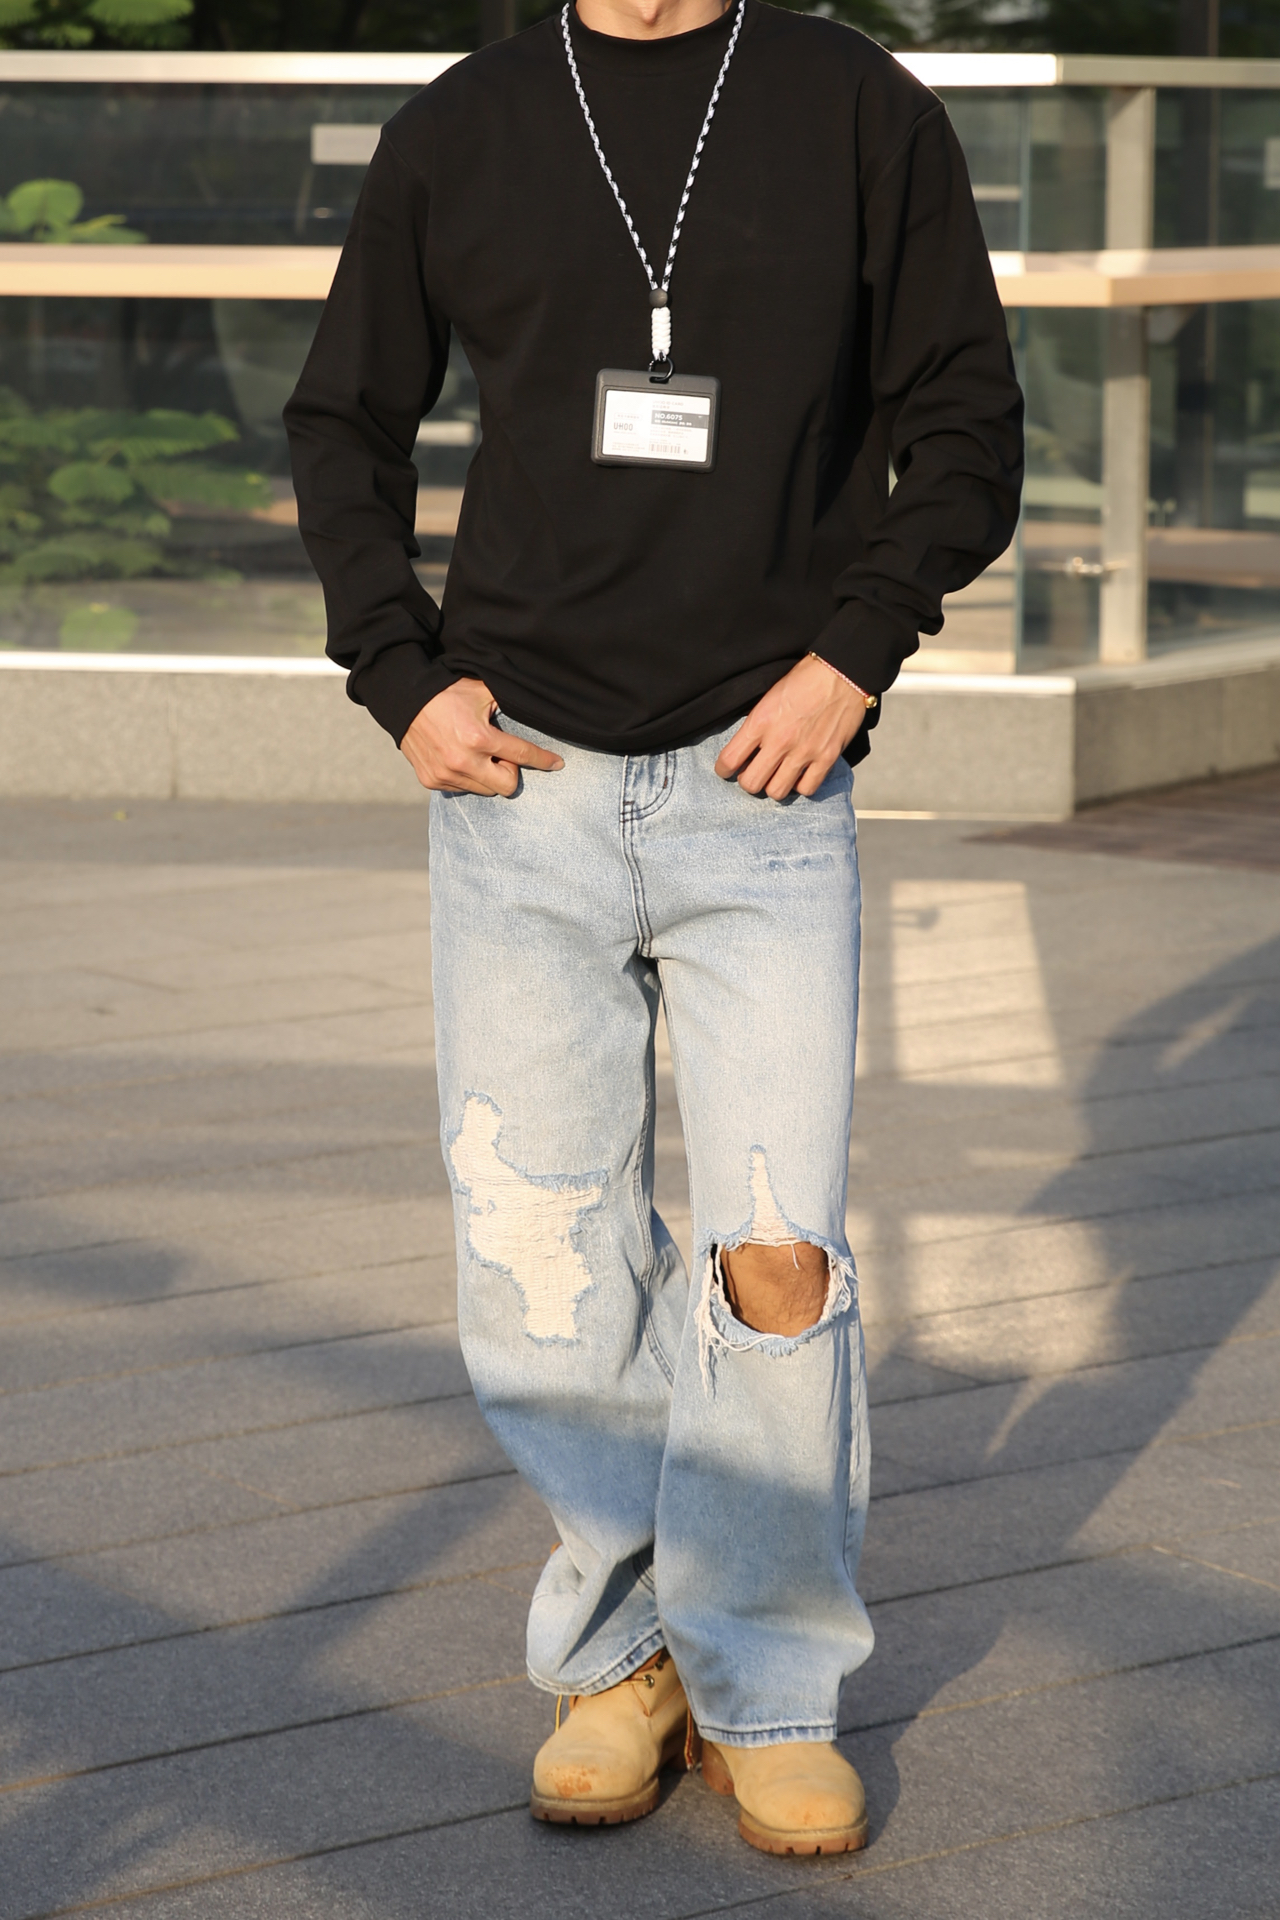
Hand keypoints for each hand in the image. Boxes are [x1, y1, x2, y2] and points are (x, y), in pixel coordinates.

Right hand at [400, 678, 563, 794]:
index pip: (522, 755)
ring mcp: (446, 774)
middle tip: (501, 755)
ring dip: (488, 776)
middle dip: (510, 772)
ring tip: (479, 755)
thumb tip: (536, 706)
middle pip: (506, 786)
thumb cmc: (446, 692)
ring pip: (484, 790)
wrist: (404, 700)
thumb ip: (508, 702)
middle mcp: (463, 761)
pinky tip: (461, 759)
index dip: (543, 760)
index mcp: (479, 738)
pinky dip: (468, 777)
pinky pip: (462, 789)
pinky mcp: (431, 781)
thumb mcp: (481, 691)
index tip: (557, 763)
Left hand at [715, 655, 868, 798]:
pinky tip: (801, 774)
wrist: (842, 672)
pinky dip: (801, 785)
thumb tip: (746, 749)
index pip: (729, 760)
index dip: (723, 769)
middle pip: (751, 783)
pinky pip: (807, 789)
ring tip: (778, 775)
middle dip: (749, 780)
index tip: (728, 769)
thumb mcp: (768, 697)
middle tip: (755, 773)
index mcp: (760, 722)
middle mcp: (779, 740)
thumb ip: (756, 724)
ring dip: (774, 785)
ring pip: (776, 792)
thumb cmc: (805, 679)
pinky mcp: (827, 757)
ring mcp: (804, 752)